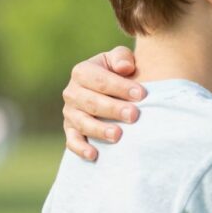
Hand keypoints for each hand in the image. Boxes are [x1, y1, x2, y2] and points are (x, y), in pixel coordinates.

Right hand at [61, 46, 145, 160]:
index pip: (100, 80)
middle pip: (92, 102)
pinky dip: (81, 148)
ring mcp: (70, 113)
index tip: (141, 94)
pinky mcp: (70, 130)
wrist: (110, 88)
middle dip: (113, 109)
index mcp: (82, 71)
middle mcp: (72, 92)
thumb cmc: (118, 71)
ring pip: (82, 123)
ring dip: (100, 130)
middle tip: (134, 115)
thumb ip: (122, 58)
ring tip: (118, 135)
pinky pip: (72, 141)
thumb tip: (125, 68)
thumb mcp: (120, 58)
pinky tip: (94, 155)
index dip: (120, 87)